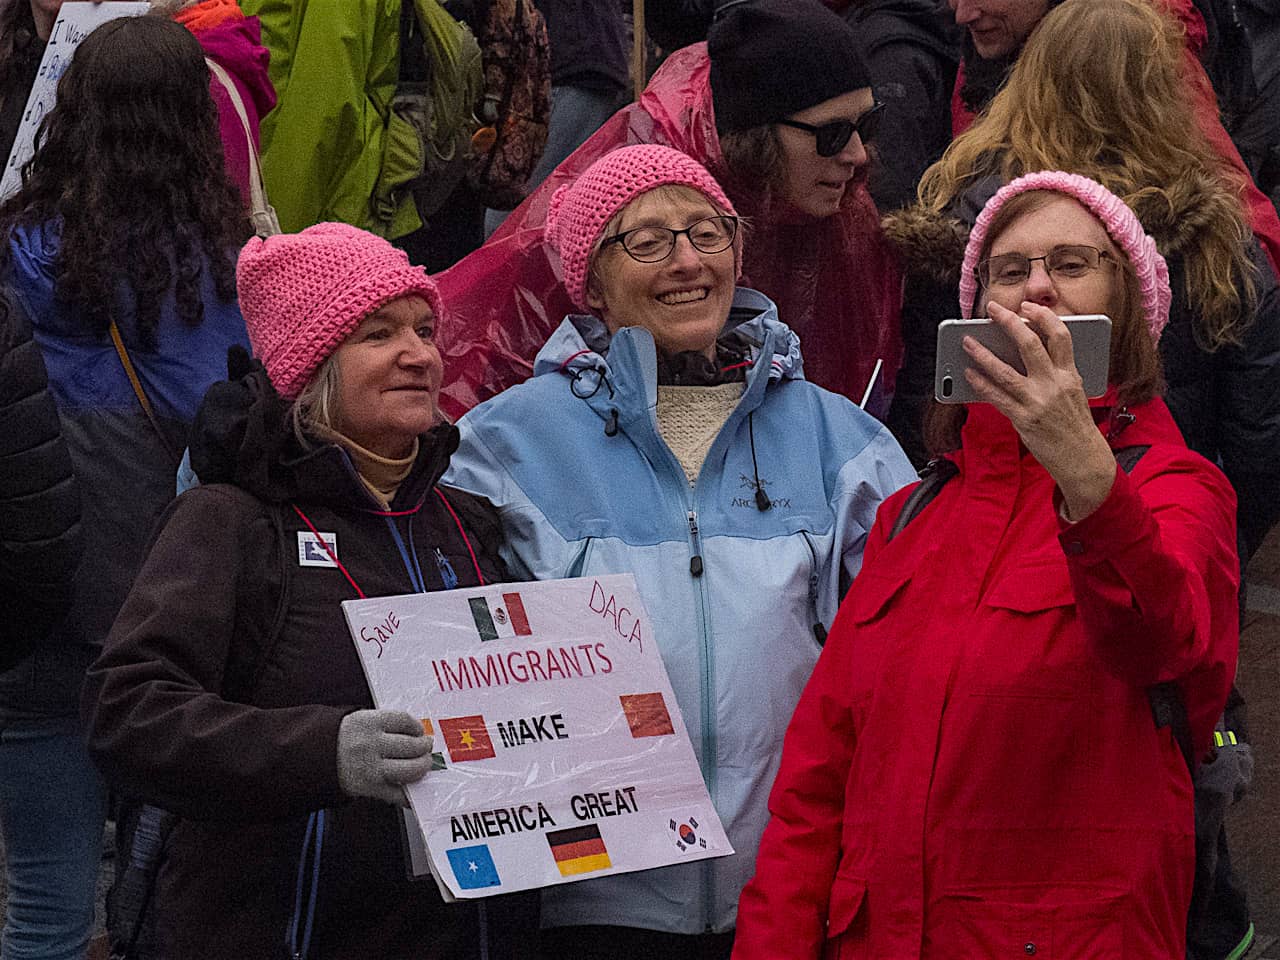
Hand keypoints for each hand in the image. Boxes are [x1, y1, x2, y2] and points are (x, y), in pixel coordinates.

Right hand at [336, 709, 432, 805]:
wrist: (311, 758)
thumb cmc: (341, 739)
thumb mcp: (360, 721)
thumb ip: (386, 725)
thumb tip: (415, 735)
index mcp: (368, 722)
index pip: (405, 720)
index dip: (417, 727)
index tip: (420, 731)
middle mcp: (371, 744)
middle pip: (411, 745)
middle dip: (424, 748)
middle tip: (426, 748)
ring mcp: (371, 767)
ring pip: (409, 769)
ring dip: (422, 768)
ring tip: (422, 765)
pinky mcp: (370, 787)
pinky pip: (397, 793)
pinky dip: (409, 795)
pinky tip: (413, 790)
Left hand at [963, 301, 1115, 520]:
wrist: (1084, 460)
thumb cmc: (1075, 425)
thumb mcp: (1075, 392)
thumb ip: (1056, 372)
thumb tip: (1025, 352)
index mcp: (1071, 375)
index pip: (1060, 336)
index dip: (1043, 317)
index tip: (1028, 306)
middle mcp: (1055, 385)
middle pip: (1030, 345)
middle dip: (1009, 322)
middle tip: (992, 309)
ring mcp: (1038, 402)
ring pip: (1005, 371)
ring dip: (983, 354)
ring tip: (968, 341)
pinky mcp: (1023, 419)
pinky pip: (996, 397)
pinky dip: (980, 383)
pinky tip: (969, 374)